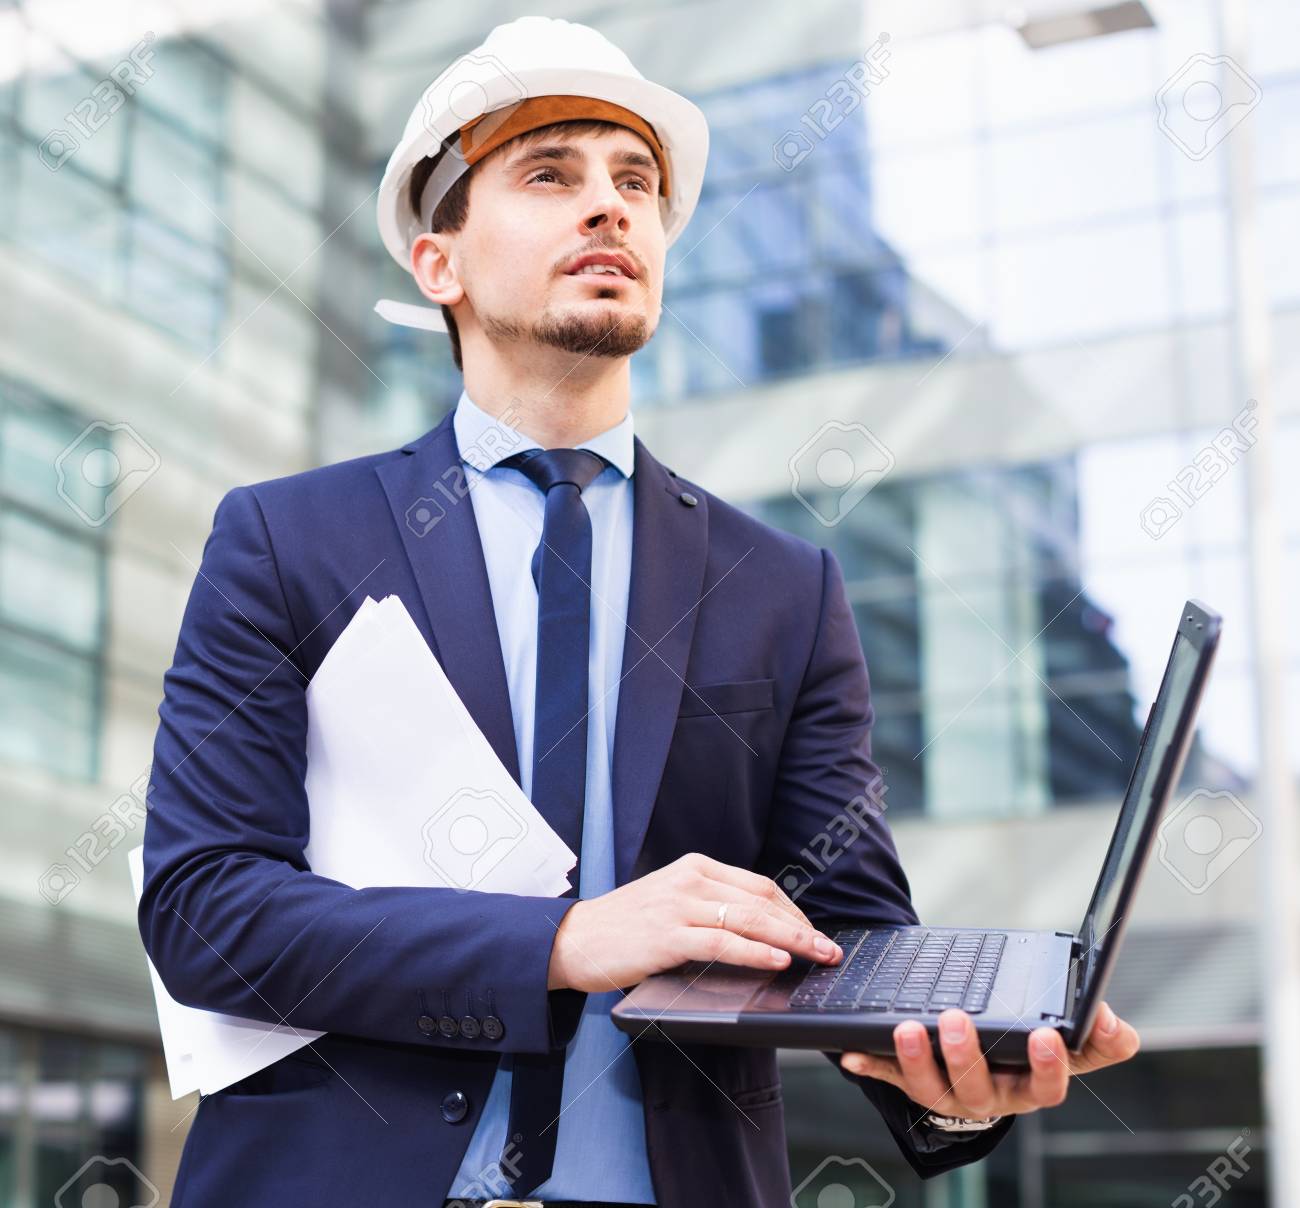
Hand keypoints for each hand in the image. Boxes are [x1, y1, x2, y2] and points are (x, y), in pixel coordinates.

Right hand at [547, 852, 843, 990]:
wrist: (572, 939)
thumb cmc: (624, 928)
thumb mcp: (671, 904)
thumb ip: (709, 908)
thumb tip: (760, 933)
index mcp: (695, 868)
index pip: (759, 885)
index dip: (793, 911)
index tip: (814, 932)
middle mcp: (690, 880)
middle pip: (761, 900)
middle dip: (802, 926)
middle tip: (830, 948)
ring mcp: (678, 906)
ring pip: (749, 919)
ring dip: (791, 939)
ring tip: (817, 955)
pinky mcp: (667, 935)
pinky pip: (722, 943)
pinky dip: (755, 952)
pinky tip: (776, 961)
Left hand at [838, 1000, 1139, 1119]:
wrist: (990, 1068)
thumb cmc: (1031, 1052)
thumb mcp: (1072, 1045)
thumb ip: (1101, 1036)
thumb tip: (1112, 1020)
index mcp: (1031, 1085)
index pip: (1047, 1085)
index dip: (1048, 1067)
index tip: (1047, 1036)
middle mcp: (989, 1096)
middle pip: (978, 1086)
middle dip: (966, 1055)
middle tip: (956, 1021)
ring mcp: (948, 1092)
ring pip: (930, 1086)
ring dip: (916, 1059)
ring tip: (907, 1028)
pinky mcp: (914, 1082)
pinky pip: (888, 1077)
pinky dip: (870, 1064)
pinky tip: (851, 1054)